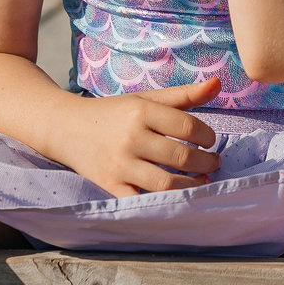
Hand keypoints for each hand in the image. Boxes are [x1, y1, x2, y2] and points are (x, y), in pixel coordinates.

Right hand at [61, 76, 222, 198]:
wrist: (65, 127)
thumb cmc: (112, 113)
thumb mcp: (144, 99)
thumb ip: (183, 94)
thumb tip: (218, 83)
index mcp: (140, 111)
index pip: (187, 126)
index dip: (207, 136)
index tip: (210, 141)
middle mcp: (130, 137)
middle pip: (181, 156)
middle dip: (206, 162)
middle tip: (213, 162)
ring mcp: (120, 164)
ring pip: (167, 183)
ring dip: (192, 185)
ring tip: (202, 179)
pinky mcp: (110, 185)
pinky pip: (143, 200)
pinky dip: (164, 201)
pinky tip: (177, 195)